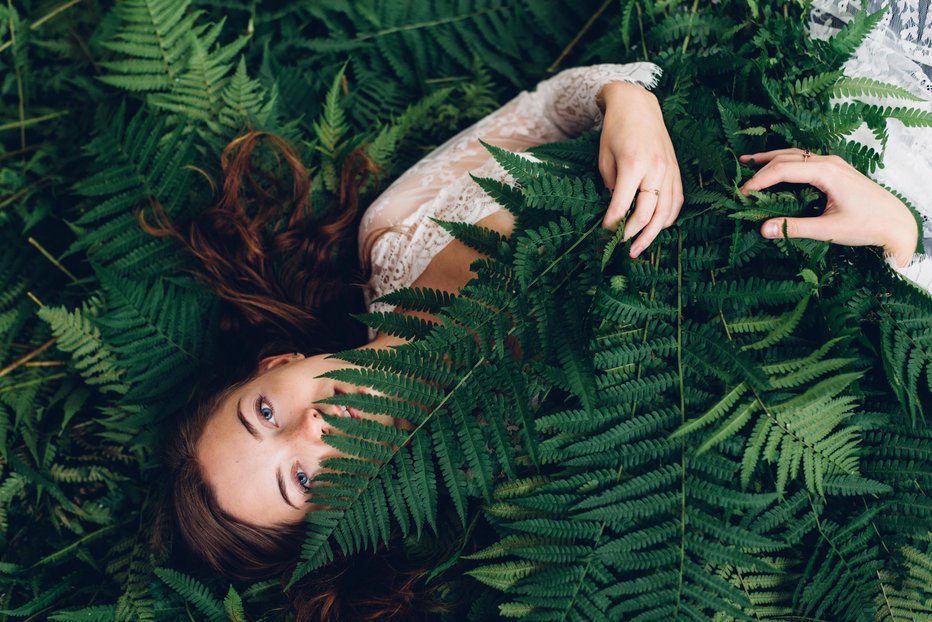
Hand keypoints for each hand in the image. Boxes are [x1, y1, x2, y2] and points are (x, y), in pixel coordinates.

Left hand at [598, 81, 683, 257]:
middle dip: (633, 235)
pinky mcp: (676, 170)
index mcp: (633, 165)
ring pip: (666, 212)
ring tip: (639, 248)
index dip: (612, 225)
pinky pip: (677, 201)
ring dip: (652, 234)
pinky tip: (657, 229)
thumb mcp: (605, 159)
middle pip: (648, 213)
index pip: (622, 205)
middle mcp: (655, 169)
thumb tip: (617, 212)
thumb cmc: (615, 132)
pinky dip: (668, 218)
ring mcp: (670, 170)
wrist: (637, 106)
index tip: (604, 236)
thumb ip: (611, 187)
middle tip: (622, 249)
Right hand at [739, 148, 919, 267]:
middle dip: (761, 166)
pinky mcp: (836, 171)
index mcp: (827, 172)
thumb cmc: (867, 225)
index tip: (742, 194)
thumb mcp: (829, 230)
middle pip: (787, 157)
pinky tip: (777, 170)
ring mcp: (834, 165)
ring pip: (796, 155)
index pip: (783, 169)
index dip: (759, 180)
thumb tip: (763, 229)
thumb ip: (794, 228)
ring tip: (749, 163)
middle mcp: (829, 163)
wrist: (897, 222)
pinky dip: (786, 163)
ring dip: (772, 159)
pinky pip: (805, 161)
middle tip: (739, 176)